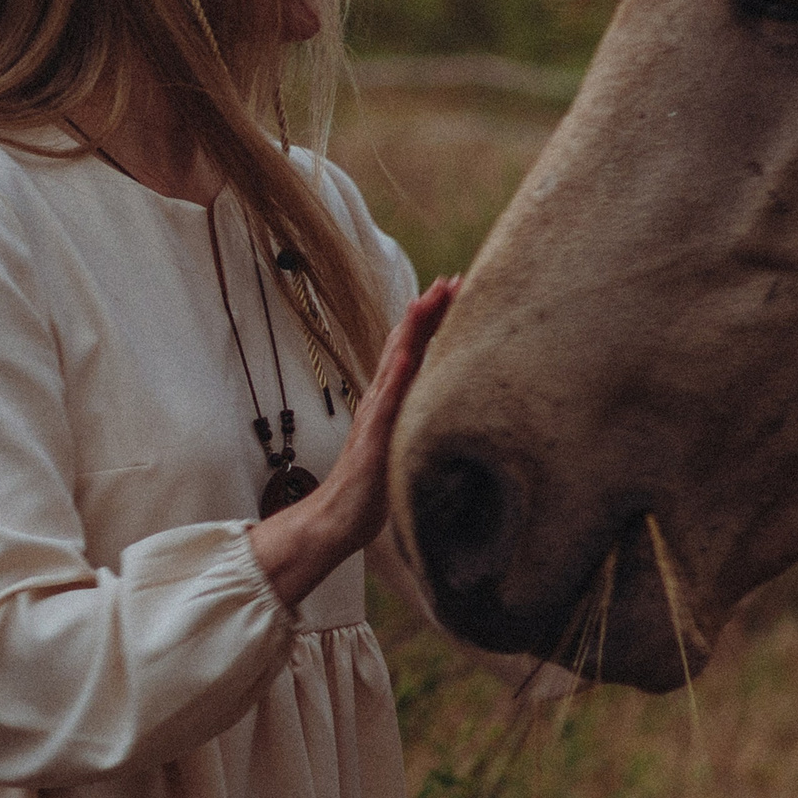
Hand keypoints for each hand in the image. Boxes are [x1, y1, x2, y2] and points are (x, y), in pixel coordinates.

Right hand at [249, 275, 459, 609]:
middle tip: (449, 279)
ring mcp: (375, 416)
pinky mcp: (372, 440)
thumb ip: (419, 419)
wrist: (339, 517)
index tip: (458, 288)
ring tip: (427, 299)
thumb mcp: (405, 443)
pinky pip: (385, 404)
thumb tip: (448, 405)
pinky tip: (408, 355)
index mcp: (392, 398)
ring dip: (411, 330)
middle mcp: (381, 398)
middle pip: (405, 344)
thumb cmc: (375, 484)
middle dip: (427, 310)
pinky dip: (397, 376)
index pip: (417, 348)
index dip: (435, 318)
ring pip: (394, 364)